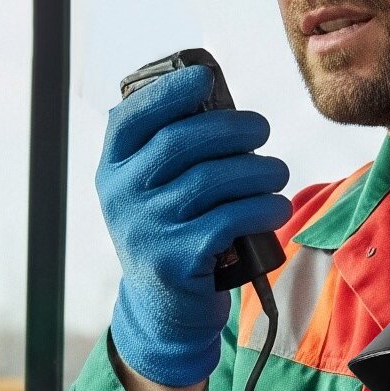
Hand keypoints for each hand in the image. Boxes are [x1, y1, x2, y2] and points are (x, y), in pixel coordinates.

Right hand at [99, 65, 290, 387]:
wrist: (163, 311)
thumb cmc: (170, 234)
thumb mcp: (151, 193)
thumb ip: (169, 153)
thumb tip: (219, 104)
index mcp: (113, 170)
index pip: (131, 119)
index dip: (168, 92)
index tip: (203, 78)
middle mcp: (122, 196)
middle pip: (181, 142)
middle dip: (232, 128)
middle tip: (262, 130)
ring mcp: (146, 228)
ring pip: (213, 179)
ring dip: (258, 170)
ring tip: (276, 173)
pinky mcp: (176, 258)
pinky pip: (229, 219)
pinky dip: (262, 208)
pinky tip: (275, 207)